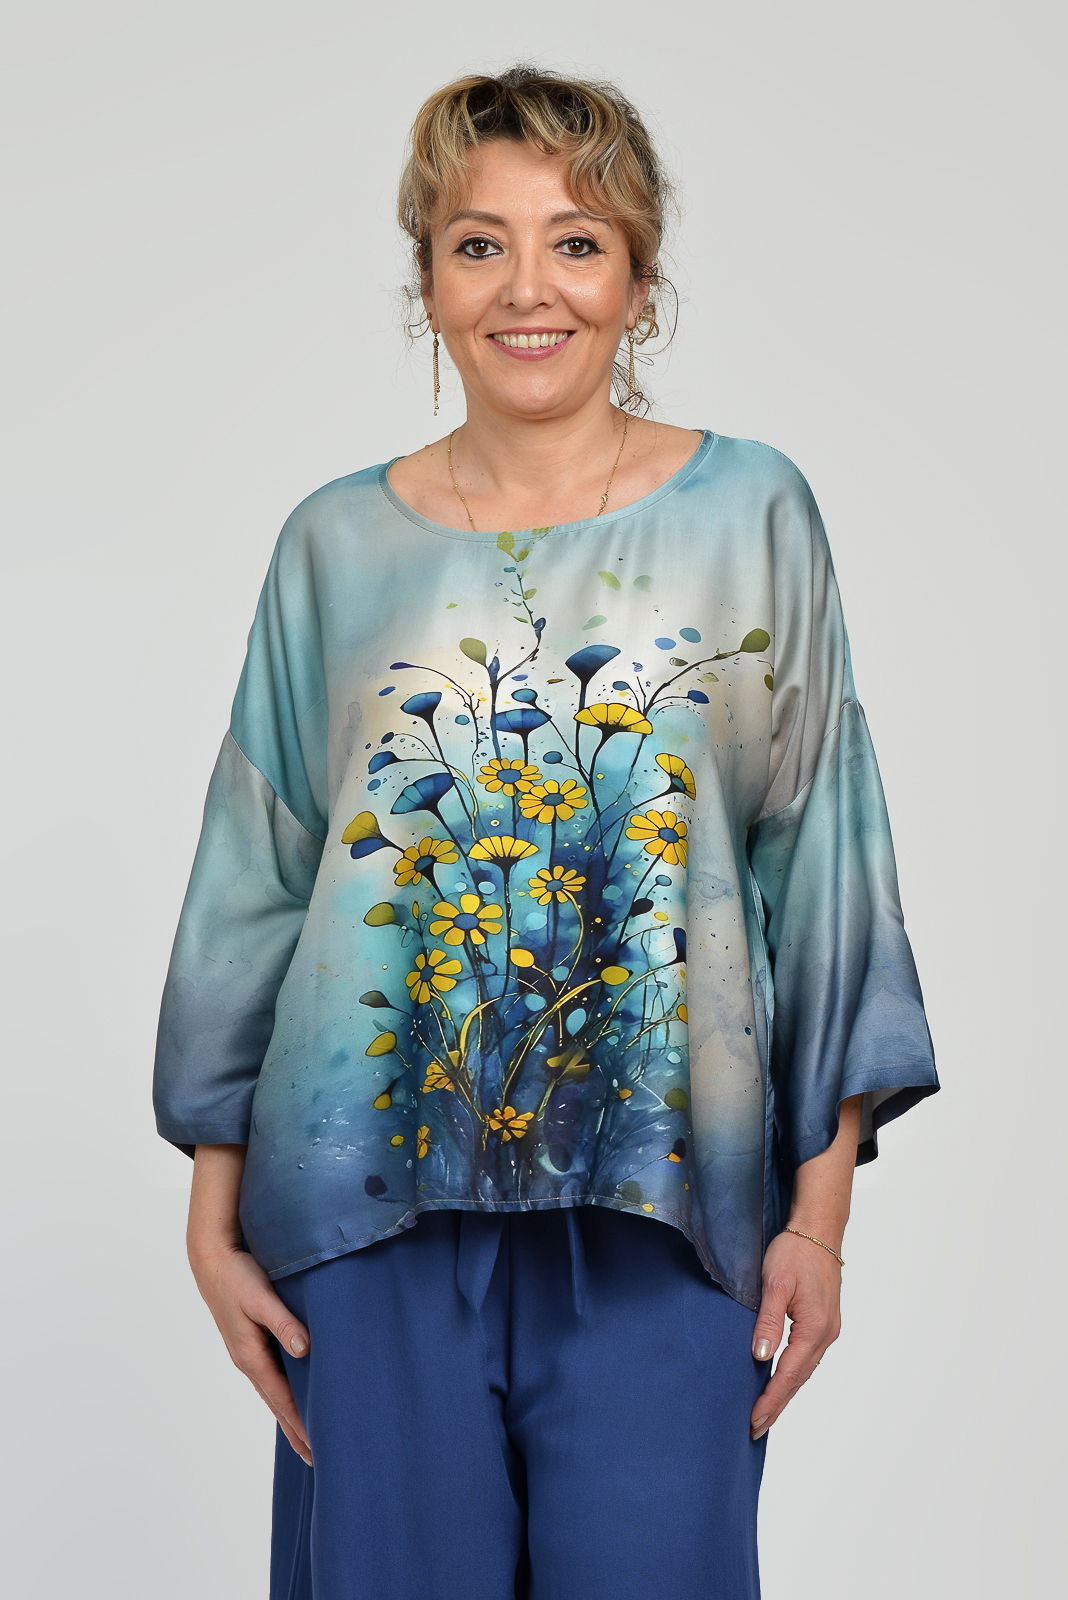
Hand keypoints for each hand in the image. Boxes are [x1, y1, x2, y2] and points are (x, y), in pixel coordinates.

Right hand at [188, 1241, 313, 1466]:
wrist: (212, 1259)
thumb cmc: (237, 1276)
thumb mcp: (261, 1297)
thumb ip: (283, 1322)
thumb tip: (305, 1350)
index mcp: (251, 1356)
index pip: (282, 1399)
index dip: (300, 1424)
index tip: (317, 1448)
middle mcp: (249, 1360)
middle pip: (277, 1403)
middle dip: (295, 1431)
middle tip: (317, 1459)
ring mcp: (248, 1352)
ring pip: (274, 1391)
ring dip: (290, 1415)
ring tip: (308, 1438)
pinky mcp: (251, 1341)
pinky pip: (272, 1375)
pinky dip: (284, 1393)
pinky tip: (293, 1396)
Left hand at [749, 1228, 841, 1439]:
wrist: (818, 1230)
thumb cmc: (794, 1252)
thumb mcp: (775, 1284)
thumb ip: (768, 1321)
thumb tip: (760, 1357)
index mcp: (814, 1328)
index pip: (789, 1374)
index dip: (770, 1399)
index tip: (754, 1420)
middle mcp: (826, 1334)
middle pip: (799, 1379)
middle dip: (777, 1404)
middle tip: (755, 1429)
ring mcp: (828, 1329)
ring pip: (804, 1370)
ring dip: (785, 1392)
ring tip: (765, 1413)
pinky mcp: (824, 1322)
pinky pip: (807, 1357)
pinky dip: (793, 1374)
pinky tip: (781, 1380)